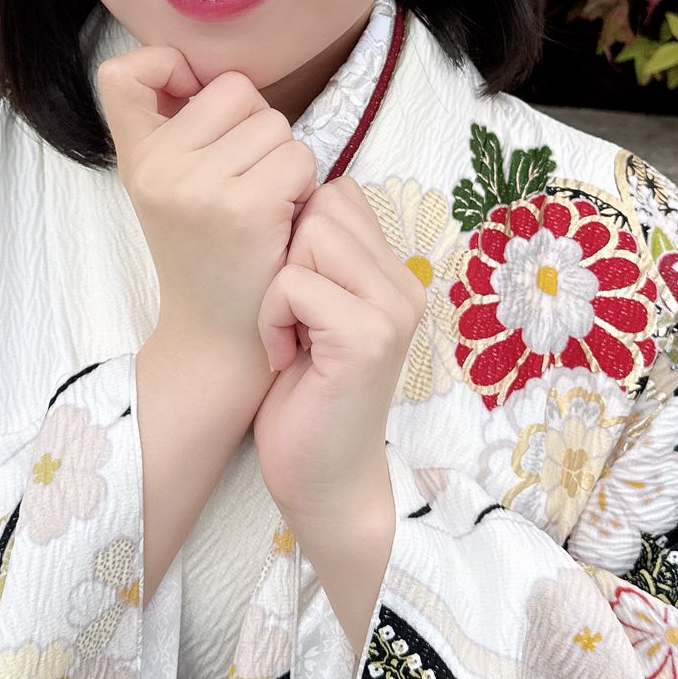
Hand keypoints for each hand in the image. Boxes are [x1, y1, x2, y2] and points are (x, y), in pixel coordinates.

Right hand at [95, 43, 317, 353]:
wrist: (217, 336)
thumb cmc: (207, 254)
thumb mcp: (169, 188)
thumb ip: (177, 129)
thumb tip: (200, 70)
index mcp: (135, 159)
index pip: (121, 73)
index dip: (165, 64)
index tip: (190, 95)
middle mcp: (157, 167)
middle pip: (233, 88)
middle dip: (255, 125)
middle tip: (245, 181)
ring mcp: (198, 187)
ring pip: (274, 122)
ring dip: (285, 158)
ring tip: (264, 203)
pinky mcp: (245, 207)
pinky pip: (299, 157)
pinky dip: (305, 185)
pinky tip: (283, 218)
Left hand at [252, 176, 427, 522]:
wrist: (326, 483)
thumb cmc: (307, 400)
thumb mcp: (315, 315)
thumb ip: (320, 262)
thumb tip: (287, 201)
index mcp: (395, 277)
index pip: (342, 195)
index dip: (299, 232)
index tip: (294, 295)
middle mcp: (405, 287)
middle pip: (326, 205)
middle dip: (287, 253)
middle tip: (288, 317)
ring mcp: (392, 311)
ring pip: (311, 235)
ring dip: (278, 286)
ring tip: (288, 335)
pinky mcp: (367, 338)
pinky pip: (295, 282)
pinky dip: (272, 317)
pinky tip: (284, 357)